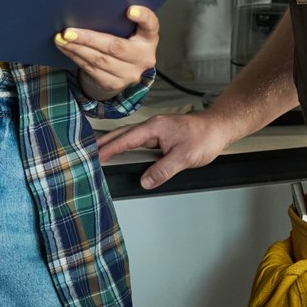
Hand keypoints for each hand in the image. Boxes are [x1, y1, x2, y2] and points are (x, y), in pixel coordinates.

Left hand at [55, 4, 158, 101]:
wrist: (123, 72)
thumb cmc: (124, 41)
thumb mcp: (129, 30)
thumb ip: (119, 20)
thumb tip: (88, 5)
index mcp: (149, 38)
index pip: (151, 24)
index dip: (143, 17)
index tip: (130, 10)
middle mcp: (143, 58)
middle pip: (115, 47)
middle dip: (89, 39)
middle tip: (69, 32)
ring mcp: (129, 74)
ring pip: (99, 60)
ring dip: (77, 49)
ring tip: (62, 39)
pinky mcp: (114, 83)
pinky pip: (91, 69)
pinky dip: (75, 57)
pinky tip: (66, 49)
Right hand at [98, 111, 234, 189]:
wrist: (219, 128)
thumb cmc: (205, 137)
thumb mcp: (184, 157)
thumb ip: (162, 170)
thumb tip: (145, 181)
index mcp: (155, 127)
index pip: (125, 139)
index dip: (109, 149)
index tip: (94, 156)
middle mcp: (153, 126)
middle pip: (122, 134)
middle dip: (103, 143)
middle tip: (87, 153)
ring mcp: (156, 129)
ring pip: (129, 136)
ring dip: (113, 144)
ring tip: (99, 153)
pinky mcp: (161, 134)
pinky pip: (138, 140)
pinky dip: (126, 145)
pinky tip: (123, 152)